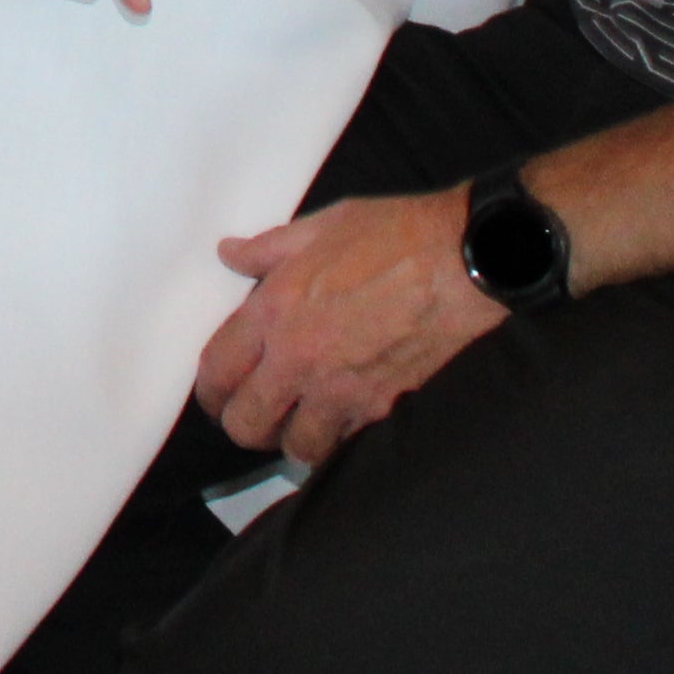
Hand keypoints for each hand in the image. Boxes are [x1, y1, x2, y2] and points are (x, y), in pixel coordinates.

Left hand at [194, 188, 501, 466]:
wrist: (463, 261)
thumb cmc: (394, 234)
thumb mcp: (320, 226)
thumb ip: (267, 249)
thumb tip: (229, 255)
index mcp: (274, 312)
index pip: (217, 371)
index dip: (210, 392)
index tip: (217, 396)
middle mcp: (299, 360)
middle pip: (247, 424)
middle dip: (245, 425)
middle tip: (257, 415)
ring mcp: (343, 390)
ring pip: (298, 447)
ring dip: (295, 439)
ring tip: (303, 422)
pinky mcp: (385, 408)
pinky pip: (348, 444)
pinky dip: (342, 440)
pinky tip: (345, 420)